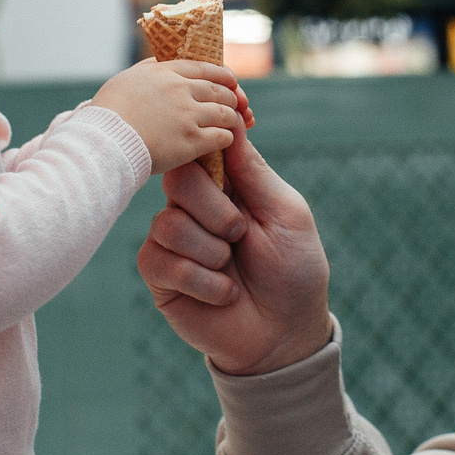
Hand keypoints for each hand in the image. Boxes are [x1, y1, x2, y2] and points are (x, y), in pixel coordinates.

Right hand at [94, 60, 245, 175]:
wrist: (104, 140)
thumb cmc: (108, 112)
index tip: (231, 80)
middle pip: (219, 90)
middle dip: (232, 97)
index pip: (203, 68)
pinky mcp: (191, 142)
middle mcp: (181, 90)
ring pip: (225, 113)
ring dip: (233, 117)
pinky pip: (222, 136)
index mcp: (165, 72)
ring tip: (234, 123)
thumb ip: (149, 71)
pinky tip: (226, 140)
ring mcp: (188, 116)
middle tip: (237, 104)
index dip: (222, 74)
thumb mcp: (127, 79)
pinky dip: (228, 137)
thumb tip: (162, 65)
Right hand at [136, 130, 331, 377]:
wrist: (285, 336)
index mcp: (226, 186)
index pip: (200, 151)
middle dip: (216, 210)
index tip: (222, 165)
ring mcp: (174, 243)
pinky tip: (224, 294)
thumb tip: (233, 118)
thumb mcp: (286, 213)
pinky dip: (202, 280)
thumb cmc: (294, 271)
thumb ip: (253, 170)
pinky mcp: (160, 277)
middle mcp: (194, 209)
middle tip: (240, 235)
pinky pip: (162, 261)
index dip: (203, 150)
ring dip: (212, 252)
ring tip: (233, 270)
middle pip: (179, 180)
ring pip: (169, 224)